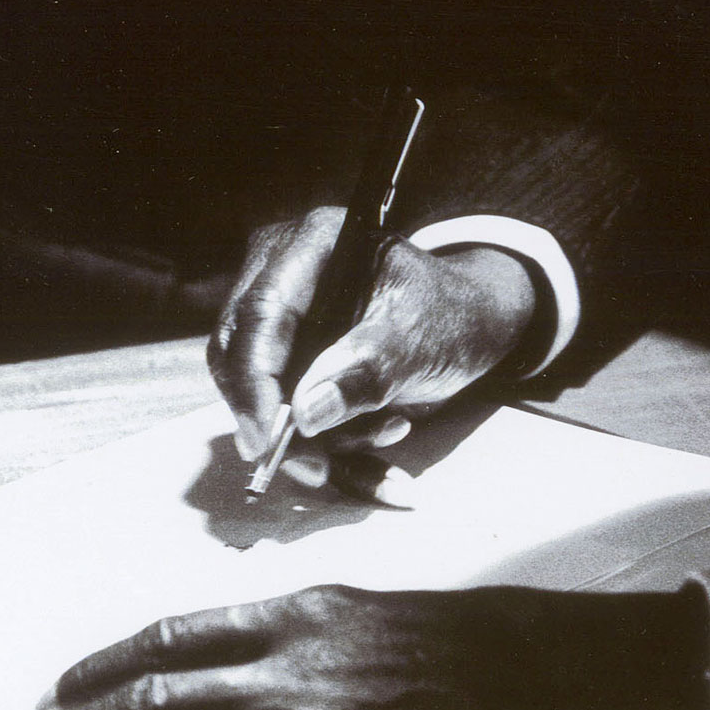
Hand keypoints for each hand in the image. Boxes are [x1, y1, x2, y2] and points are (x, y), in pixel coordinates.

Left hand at [0, 584, 709, 709]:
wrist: (586, 683)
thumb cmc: (502, 644)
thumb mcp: (393, 613)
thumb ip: (313, 635)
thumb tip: (243, 665)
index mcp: (310, 612)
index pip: (174, 638)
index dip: (101, 669)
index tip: (57, 695)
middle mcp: (299, 663)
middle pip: (154, 697)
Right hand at [208, 207, 536, 499]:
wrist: (469, 326)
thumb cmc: (451, 317)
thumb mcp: (421, 342)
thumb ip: (368, 372)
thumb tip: (307, 411)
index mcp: (316, 243)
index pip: (262, 311)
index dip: (255, 378)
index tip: (266, 438)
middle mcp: (283, 272)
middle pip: (240, 352)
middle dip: (277, 419)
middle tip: (315, 466)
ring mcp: (280, 317)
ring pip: (256, 391)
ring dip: (315, 433)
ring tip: (387, 427)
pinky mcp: (286, 356)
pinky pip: (279, 410)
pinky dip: (323, 438)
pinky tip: (378, 430)